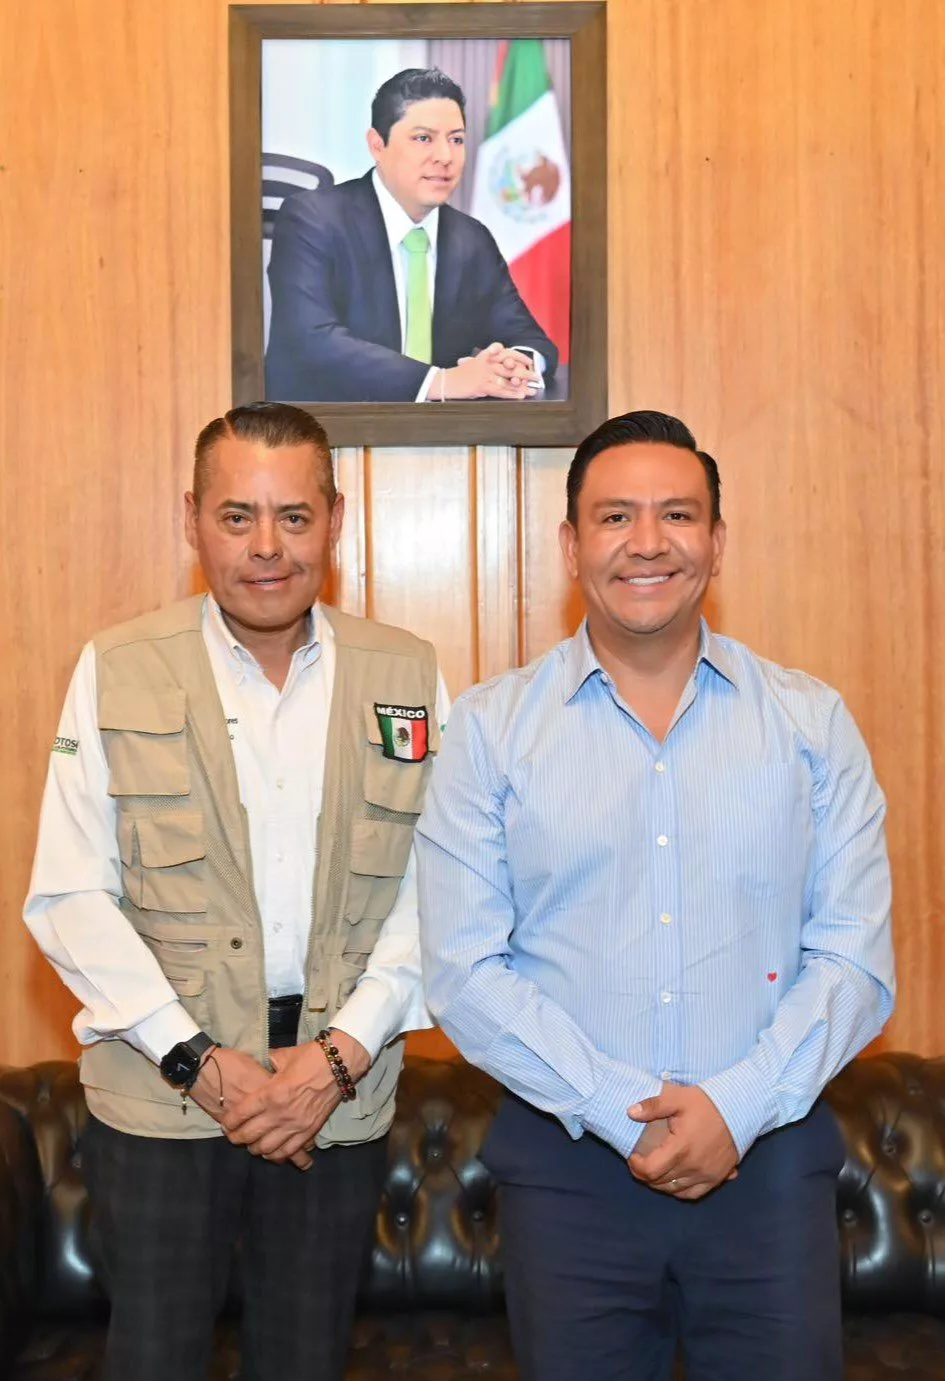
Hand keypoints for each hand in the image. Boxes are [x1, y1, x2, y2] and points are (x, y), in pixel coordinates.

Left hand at [189, 1047, 312, 1171]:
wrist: (339, 1064)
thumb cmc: (309, 1057)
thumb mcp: (283, 1057)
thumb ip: (269, 1065)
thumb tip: (264, 1066)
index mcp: (270, 1093)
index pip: (241, 1114)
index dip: (230, 1122)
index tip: (226, 1124)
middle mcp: (279, 1113)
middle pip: (250, 1135)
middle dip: (238, 1138)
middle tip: (235, 1137)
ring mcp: (295, 1125)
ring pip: (267, 1148)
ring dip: (256, 1148)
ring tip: (253, 1144)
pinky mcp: (309, 1131)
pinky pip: (288, 1151)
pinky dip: (277, 1154)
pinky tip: (272, 1151)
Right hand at [437, 343, 534, 399]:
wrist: (446, 382)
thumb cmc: (460, 375)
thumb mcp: (473, 364)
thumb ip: (488, 363)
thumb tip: (504, 367)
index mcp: (485, 356)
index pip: (505, 352)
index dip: (518, 356)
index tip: (529, 361)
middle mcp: (486, 363)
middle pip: (510, 365)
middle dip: (525, 371)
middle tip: (536, 376)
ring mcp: (484, 374)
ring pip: (507, 378)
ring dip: (522, 384)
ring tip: (532, 388)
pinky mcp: (481, 386)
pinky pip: (500, 390)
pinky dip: (511, 393)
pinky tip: (520, 395)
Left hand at [627, 1084, 738, 1199]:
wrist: (740, 1110)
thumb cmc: (707, 1103)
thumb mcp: (678, 1098)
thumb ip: (653, 1106)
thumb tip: (630, 1112)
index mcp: (680, 1149)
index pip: (650, 1170)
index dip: (636, 1166)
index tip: (633, 1156)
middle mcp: (693, 1167)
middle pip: (660, 1182)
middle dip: (646, 1174)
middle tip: (641, 1162)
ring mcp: (706, 1176)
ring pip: (675, 1190)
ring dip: (661, 1184)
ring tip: (655, 1171)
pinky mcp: (717, 1178)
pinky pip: (693, 1194)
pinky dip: (679, 1191)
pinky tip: (675, 1180)